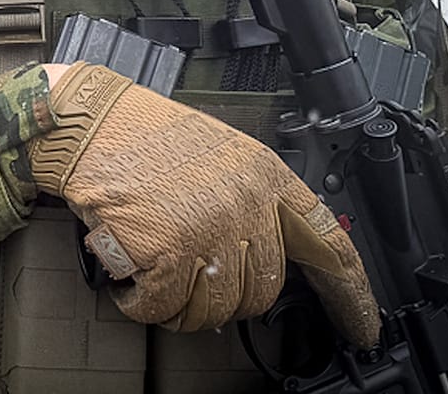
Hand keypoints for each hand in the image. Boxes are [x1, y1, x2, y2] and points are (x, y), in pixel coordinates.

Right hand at [31, 63, 379, 346]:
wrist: (87, 122)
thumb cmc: (140, 134)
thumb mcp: (219, 154)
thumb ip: (247, 201)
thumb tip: (252, 262)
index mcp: (265, 176)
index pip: (328, 245)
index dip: (349, 294)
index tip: (359, 325)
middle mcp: (246, 205)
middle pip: (261, 291)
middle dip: (226, 299)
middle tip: (191, 283)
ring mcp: (208, 229)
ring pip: (212, 308)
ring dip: (178, 306)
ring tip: (153, 279)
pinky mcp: (166, 250)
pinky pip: (162, 307)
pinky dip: (140, 303)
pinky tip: (128, 280)